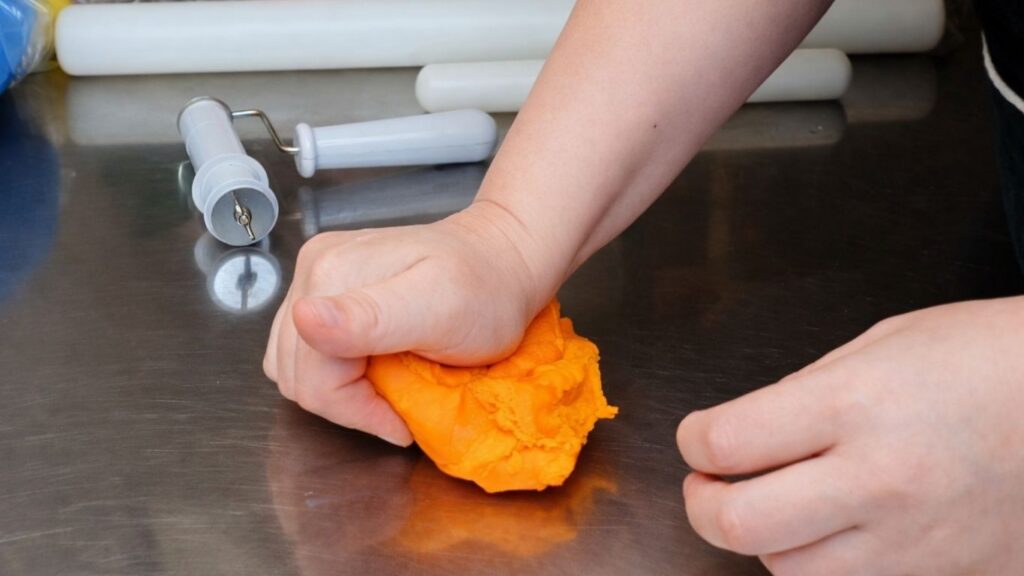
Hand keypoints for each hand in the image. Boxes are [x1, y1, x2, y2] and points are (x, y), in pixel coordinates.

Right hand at [263, 202, 545, 445]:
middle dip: (349, 401)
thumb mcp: (439, 308)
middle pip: (296, 372)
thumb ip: (370, 318)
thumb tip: (303, 319)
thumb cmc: (486, 290)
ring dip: (339, 389)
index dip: (357, 410)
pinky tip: (375, 366)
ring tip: (390, 382)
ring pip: (295, 366)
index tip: (403, 415)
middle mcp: (314, 269)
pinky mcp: (327, 289)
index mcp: (332, 275)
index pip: (310, 377)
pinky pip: (308, 351)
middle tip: (402, 400)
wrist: (504, 259)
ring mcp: (316, 276)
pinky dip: (336, 372)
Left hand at [677, 297, 1023, 574]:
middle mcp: (880, 479)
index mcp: (855, 405)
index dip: (693, 441)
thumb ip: (803, 394)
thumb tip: (746, 435)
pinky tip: (836, 527)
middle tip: (709, 485)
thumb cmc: (986, 356)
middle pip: (742, 524)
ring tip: (779, 504)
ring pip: (791, 571)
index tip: (698, 439)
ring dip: (766, 539)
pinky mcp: (946, 573)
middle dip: (704, 506)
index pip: (727, 443)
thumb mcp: (881, 345)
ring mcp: (914, 538)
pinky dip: (826, 563)